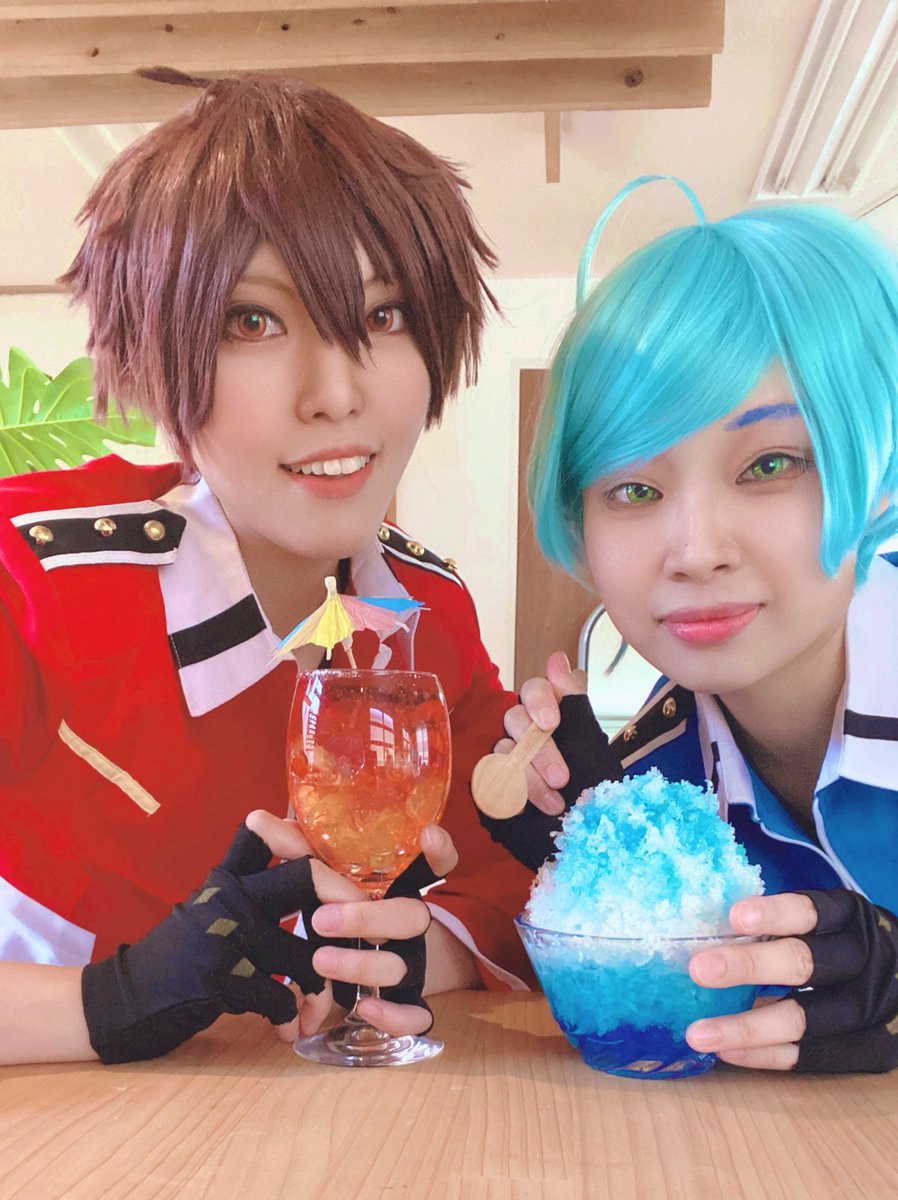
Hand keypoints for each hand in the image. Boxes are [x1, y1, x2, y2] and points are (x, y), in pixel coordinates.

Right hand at [81, 814, 357, 1063]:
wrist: (126, 1002)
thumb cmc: (181, 954)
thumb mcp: (213, 903)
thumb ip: (252, 879)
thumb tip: (302, 851)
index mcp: (229, 873)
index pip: (271, 832)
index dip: (312, 840)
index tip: (340, 866)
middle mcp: (231, 895)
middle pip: (311, 878)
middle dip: (351, 908)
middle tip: (369, 934)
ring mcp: (227, 936)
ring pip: (308, 954)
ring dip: (323, 989)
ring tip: (322, 1009)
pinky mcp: (222, 980)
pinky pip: (282, 999)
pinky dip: (292, 1019)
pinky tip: (291, 1029)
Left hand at [302, 823, 458, 1038]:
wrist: (351, 968)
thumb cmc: (334, 911)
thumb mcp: (318, 880)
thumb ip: (296, 851)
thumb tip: (260, 819)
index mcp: (395, 888)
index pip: (433, 865)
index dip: (439, 851)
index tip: (426, 834)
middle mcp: (409, 924)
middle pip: (414, 916)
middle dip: (367, 918)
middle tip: (318, 919)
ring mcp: (411, 964)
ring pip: (403, 965)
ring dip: (361, 964)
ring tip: (318, 961)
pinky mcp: (406, 1002)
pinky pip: (415, 1015)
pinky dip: (393, 1014)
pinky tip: (364, 1008)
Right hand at [497, 651, 588, 814]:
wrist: (589, 841)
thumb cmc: (595, 792)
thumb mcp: (591, 747)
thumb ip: (574, 704)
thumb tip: (557, 657)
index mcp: (552, 716)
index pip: (534, 689)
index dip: (539, 701)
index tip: (552, 722)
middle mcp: (526, 732)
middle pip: (515, 720)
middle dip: (540, 750)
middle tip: (561, 778)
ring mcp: (506, 759)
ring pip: (502, 752)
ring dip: (529, 780)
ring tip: (555, 805)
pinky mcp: (491, 785)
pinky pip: (486, 778)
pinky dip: (507, 793)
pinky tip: (525, 808)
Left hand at [686, 890, 897, 1073]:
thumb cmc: (842, 942)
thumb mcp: (825, 921)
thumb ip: (778, 924)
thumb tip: (702, 928)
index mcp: (849, 918)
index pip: (812, 912)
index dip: (774, 915)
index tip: (734, 916)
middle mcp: (863, 960)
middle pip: (803, 963)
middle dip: (748, 965)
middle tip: (698, 968)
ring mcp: (870, 1009)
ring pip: (804, 1019)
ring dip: (745, 1026)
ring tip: (698, 1033)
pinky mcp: (871, 1049)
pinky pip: (812, 1056)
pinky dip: (767, 1055)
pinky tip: (728, 1052)